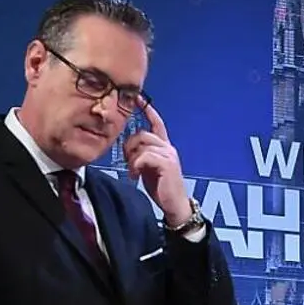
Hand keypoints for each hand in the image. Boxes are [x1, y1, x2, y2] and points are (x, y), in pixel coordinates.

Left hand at [123, 99, 189, 225]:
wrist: (175, 205)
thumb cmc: (162, 188)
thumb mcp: (149, 168)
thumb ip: (141, 155)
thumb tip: (129, 148)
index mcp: (165, 147)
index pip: (157, 123)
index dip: (148, 110)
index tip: (140, 99)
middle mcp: (168, 148)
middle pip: (142, 134)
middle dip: (130, 146)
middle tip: (128, 162)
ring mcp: (169, 155)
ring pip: (142, 146)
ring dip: (132, 160)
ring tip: (133, 172)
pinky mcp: (166, 164)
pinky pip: (144, 156)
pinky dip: (136, 166)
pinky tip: (136, 176)